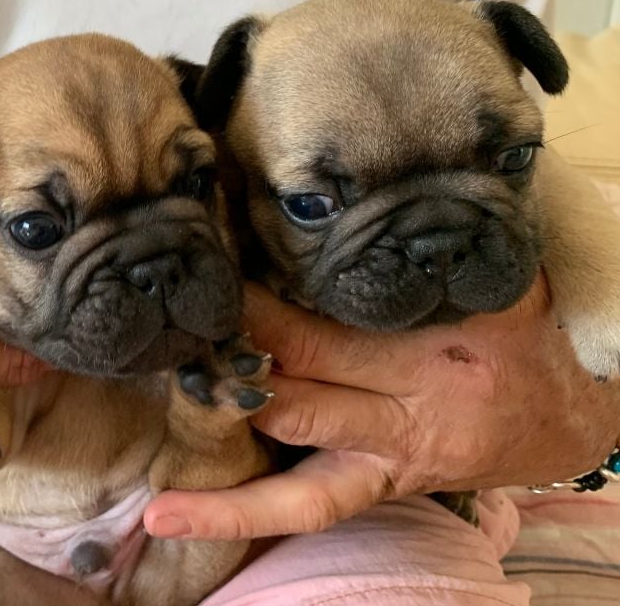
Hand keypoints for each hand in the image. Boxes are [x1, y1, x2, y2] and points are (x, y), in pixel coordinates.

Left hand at [145, 273, 619, 538]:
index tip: (208, 269)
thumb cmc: (519, 334)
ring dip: (224, 427)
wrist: (559, 417)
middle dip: (232, 356)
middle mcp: (409, 409)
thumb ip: (429, 255)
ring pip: (294, 456)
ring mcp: (386, 457)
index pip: (329, 325)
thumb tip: (345, 204)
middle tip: (172, 332)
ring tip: (161, 438)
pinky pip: (305, 508)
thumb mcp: (494, 280)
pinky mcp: (374, 486)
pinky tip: (168, 516)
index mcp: (438, 347)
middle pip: (300, 379)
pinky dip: (238, 513)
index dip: (260, 305)